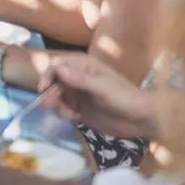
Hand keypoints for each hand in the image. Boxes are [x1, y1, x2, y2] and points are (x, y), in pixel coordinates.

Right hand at [39, 53, 155, 138]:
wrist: (141, 119)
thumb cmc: (124, 98)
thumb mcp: (102, 88)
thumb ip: (80, 80)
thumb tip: (58, 69)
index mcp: (84, 66)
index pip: (58, 65)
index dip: (48, 75)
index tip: (44, 89)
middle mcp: (79, 78)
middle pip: (54, 82)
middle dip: (50, 93)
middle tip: (49, 106)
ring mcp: (79, 94)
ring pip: (57, 97)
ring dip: (57, 105)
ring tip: (68, 114)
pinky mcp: (81, 110)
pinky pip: (64, 109)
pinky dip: (65, 114)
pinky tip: (75, 118)